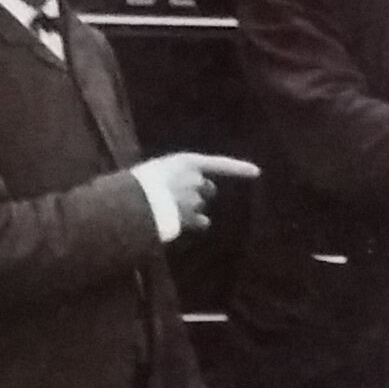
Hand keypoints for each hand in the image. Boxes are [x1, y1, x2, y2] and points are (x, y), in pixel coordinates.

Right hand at [129, 150, 259, 234]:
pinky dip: (198, 223)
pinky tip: (198, 226)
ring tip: (173, 211)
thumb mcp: (156, 168)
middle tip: (184, 196)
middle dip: (201, 192)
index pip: (219, 164)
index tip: (257, 172)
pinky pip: (200, 221)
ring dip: (193, 209)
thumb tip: (176, 186)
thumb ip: (172, 174)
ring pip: (199, 206)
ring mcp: (193, 199)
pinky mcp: (189, 218)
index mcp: (185, 162)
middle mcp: (194, 179)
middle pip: (207, 188)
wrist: (130, 200)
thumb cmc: (136, 181)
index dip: (239, 168)